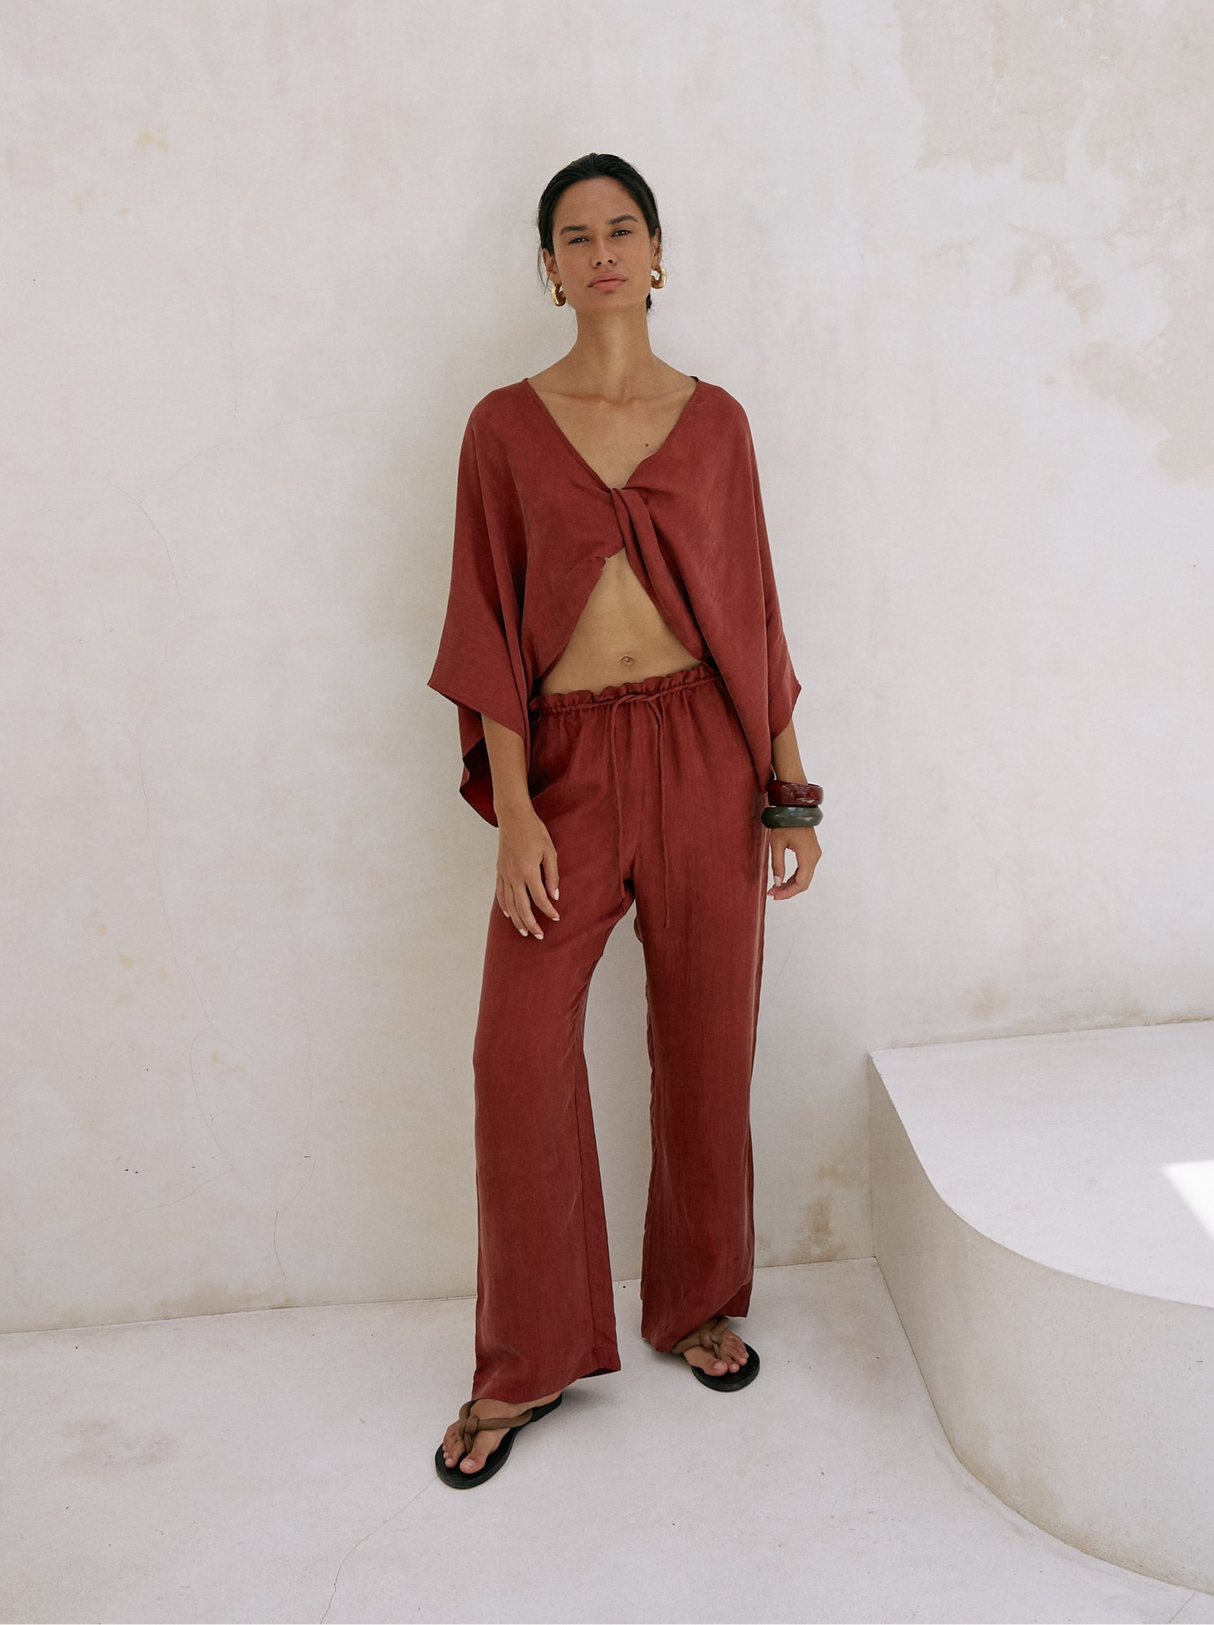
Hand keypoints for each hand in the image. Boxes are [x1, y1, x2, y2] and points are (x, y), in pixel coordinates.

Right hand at [495, 808, 560, 937]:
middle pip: (523, 907)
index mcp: (529, 871)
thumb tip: (555, 896)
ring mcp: (505, 874)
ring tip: (524, 931)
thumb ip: (552, 876)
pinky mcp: (499, 871)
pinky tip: (509, 914)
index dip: (549, 911)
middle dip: (532, 924)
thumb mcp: (550, 852)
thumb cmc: (534, 832)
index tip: (556, 918)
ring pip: (510, 904)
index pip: (540, 898)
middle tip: (539, 936)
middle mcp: (514, 876)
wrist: (513, 817)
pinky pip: (500, 894)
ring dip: (517, 920)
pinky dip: (504, 906)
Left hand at [767, 826, 820, 899]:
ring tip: (775, 888)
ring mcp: (815, 854)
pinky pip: (805, 870)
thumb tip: (777, 883)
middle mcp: (814, 857)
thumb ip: (777, 865)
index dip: (788, 892)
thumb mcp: (776, 844)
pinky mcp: (812, 852)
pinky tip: (783, 880)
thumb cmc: (784, 823)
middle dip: (788, 891)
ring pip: (805, 877)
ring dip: (791, 885)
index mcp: (807, 855)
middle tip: (772, 893)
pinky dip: (795, 877)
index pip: (801, 883)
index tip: (774, 896)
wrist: (794, 809)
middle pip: (804, 882)